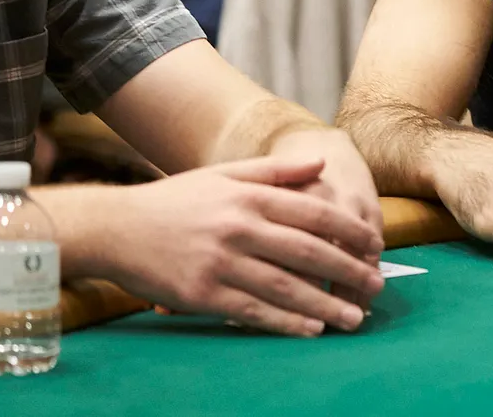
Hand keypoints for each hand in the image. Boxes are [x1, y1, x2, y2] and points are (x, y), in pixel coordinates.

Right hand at [95, 156, 385, 336]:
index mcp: (249, 196)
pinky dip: (285, 321)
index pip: (313, 212)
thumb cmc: (176, 201)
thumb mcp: (225, 175)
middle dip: (348, 270)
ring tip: (354, 317)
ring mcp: (221, 262)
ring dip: (325, 304)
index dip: (349, 230)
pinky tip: (311, 328)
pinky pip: (253, 311)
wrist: (117, 228)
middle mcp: (240, 227)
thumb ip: (276, 171)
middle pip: (307, 251)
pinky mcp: (203, 294)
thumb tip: (324, 163)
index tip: (375, 245)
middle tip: (376, 285)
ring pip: (285, 286)